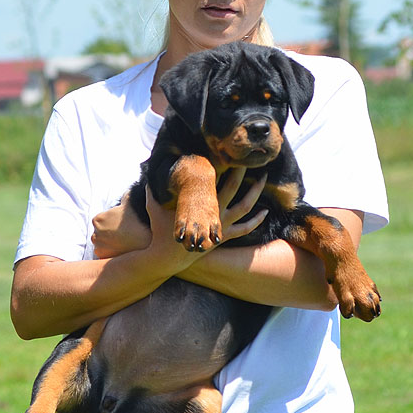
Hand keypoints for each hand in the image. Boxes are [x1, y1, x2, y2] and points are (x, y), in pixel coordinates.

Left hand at [91, 194, 150, 258]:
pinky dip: (113, 255)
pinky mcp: (104, 258)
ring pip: (103, 246)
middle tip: (125, 237)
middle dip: (110, 236)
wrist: (147, 239)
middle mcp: (94, 234)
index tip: (122, 227)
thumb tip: (128, 189)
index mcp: (97, 220)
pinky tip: (124, 252)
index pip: (100, 223)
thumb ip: (125, 197)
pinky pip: (106, 257)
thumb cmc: (139, 219)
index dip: (112, 225)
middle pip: (100, 235)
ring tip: (125, 245)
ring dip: (111, 246)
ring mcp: (99, 248)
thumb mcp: (131, 202)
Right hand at [145, 167, 267, 268]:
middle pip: (234, 189)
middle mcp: (214, 213)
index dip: (223, 167)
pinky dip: (256, 220)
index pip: (215, 181)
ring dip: (255, 193)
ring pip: (245, 207)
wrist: (168, 257)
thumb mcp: (153, 208)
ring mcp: (221, 226)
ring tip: (264, 179)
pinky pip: (245, 228)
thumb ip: (151, 191)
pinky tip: (265, 212)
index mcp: (200, 205)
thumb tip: (147, 175)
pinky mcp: (223, 237)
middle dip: (242, 173)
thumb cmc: (161, 231)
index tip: (228, 154)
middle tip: (249, 159)